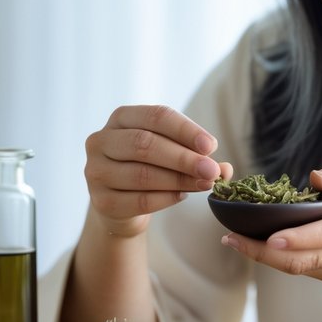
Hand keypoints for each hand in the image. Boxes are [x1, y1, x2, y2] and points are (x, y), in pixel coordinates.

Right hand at [85, 104, 232, 237]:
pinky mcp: (100, 201)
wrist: (121, 204)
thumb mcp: (169, 152)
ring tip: (205, 184)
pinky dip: (166, 198)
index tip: (211, 145)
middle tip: (212, 170)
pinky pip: (139, 200)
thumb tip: (226, 168)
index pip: (156, 116)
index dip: (185, 130)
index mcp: (121, 118)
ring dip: (180, 180)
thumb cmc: (149, 167)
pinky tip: (183, 196)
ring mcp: (96, 171)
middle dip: (184, 158)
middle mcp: (101, 140)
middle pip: (145, 144)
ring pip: (142, 174)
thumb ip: (195, 154)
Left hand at [219, 160, 321, 291]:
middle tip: (231, 240)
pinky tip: (270, 247)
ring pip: (311, 272)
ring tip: (238, 241)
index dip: (299, 239)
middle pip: (314, 261)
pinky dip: (292, 262)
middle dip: (267, 254)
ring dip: (272, 259)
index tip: (267, 237)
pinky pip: (318, 274)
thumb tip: (313, 179)